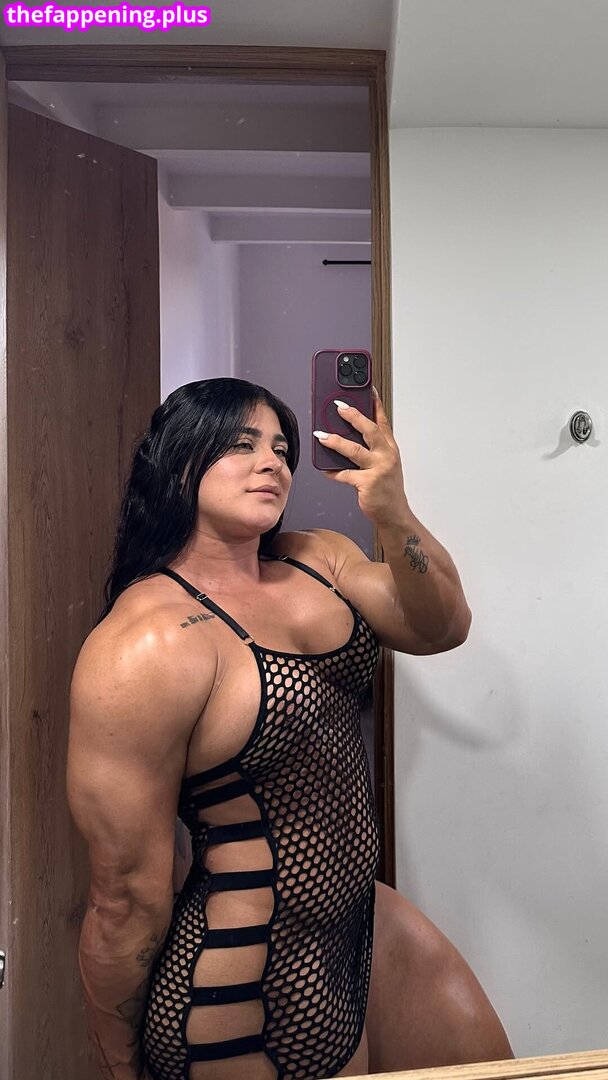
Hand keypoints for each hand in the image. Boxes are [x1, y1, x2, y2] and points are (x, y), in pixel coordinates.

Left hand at [313, 389, 407, 525]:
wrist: (394, 514)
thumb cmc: (387, 489)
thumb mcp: (384, 464)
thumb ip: (370, 449)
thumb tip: (345, 436)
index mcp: (390, 448)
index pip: (382, 420)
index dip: (374, 404)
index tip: (367, 388)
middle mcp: (386, 455)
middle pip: (370, 430)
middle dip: (353, 416)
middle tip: (338, 406)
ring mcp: (378, 469)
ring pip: (355, 450)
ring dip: (335, 442)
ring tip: (321, 435)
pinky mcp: (368, 483)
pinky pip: (345, 475)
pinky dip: (333, 471)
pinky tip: (324, 469)